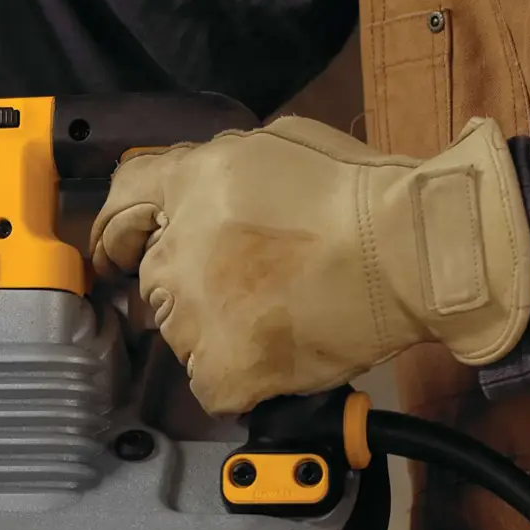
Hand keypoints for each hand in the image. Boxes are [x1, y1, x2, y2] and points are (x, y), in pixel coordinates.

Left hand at [88, 115, 529, 414]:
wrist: (412, 251)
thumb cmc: (361, 194)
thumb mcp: (276, 146)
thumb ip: (217, 171)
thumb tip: (195, 196)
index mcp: (187, 186)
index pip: (122, 203)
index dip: (119, 232)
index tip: (117, 254)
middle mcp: (175, 250)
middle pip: (154, 280)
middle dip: (191, 284)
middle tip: (251, 286)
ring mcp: (192, 315)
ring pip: (182, 333)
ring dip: (217, 330)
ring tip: (280, 317)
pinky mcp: (219, 368)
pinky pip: (210, 383)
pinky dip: (240, 378)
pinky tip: (279, 357)